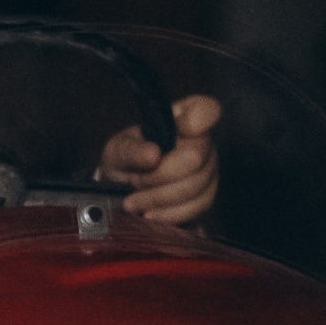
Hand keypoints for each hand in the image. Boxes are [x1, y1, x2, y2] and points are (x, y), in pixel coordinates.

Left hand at [100, 94, 221, 225]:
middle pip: (195, 158)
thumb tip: (152, 155)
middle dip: (159, 176)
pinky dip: (168, 214)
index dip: (196, 120)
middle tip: (134, 181)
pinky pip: (196, 208)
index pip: (206, 110)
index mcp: (183, 119)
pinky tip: (150, 214)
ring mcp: (207, 170)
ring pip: (195, 187)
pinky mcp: (205, 196)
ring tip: (134, 202)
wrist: (122, 190)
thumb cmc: (125, 161)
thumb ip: (131, 149)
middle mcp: (202, 143)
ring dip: (159, 199)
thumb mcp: (117, 150)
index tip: (176, 131)